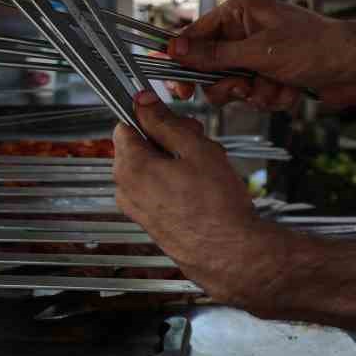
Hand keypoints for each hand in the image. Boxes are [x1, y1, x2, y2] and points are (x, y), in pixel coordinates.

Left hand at [113, 92, 301, 309]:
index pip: (125, 125)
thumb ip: (164, 122)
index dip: (151, 118)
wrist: (230, 254)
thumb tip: (142, 102)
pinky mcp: (148, 221)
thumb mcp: (194, 149)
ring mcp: (135, 207)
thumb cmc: (216, 207)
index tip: (172, 119)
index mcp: (130, 166)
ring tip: (204, 170)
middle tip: (199, 143)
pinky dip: (173, 183)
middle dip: (168, 139)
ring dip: (174, 161)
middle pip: (138, 146)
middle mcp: (125, 188)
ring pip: (149, 167)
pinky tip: (199, 189)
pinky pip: (155, 189)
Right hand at [165, 0, 355, 108]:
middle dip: (228, 83)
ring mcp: (259, 56)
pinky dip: (271, 98)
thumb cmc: (314, 48)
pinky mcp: (272, 76)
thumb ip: (213, 55)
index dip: (182, 59)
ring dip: (254, 93)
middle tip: (240, 89)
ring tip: (276, 87)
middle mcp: (246, 32)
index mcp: (240, 13)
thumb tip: (174, 49)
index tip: (174, 83)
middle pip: (210, 66)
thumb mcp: (258, 52)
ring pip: (232, 86)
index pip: (196, 35)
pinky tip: (291, 91)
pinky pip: (254, 96)